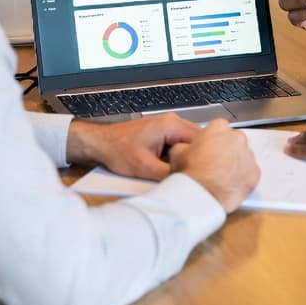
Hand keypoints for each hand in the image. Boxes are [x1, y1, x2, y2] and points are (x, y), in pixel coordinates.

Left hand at [66, 113, 198, 180]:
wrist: (100, 143)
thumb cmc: (117, 149)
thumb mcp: (144, 168)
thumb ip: (168, 174)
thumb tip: (185, 182)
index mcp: (171, 125)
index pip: (202, 140)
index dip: (204, 157)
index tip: (205, 172)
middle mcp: (172, 122)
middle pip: (198, 140)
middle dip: (197, 157)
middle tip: (196, 174)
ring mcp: (168, 127)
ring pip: (189, 143)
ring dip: (187, 157)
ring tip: (183, 171)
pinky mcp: (163, 134)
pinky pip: (179, 144)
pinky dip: (179, 156)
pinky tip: (173, 168)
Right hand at [169, 119, 260, 212]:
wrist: (201, 197)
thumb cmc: (190, 174)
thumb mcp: (177, 152)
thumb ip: (186, 144)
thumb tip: (186, 147)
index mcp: (219, 128)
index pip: (219, 127)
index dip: (212, 139)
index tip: (208, 148)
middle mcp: (237, 138)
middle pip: (233, 140)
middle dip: (226, 149)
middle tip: (214, 163)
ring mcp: (248, 155)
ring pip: (243, 156)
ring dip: (235, 163)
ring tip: (221, 176)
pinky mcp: (255, 173)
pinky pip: (250, 173)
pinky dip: (243, 178)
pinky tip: (230, 184)